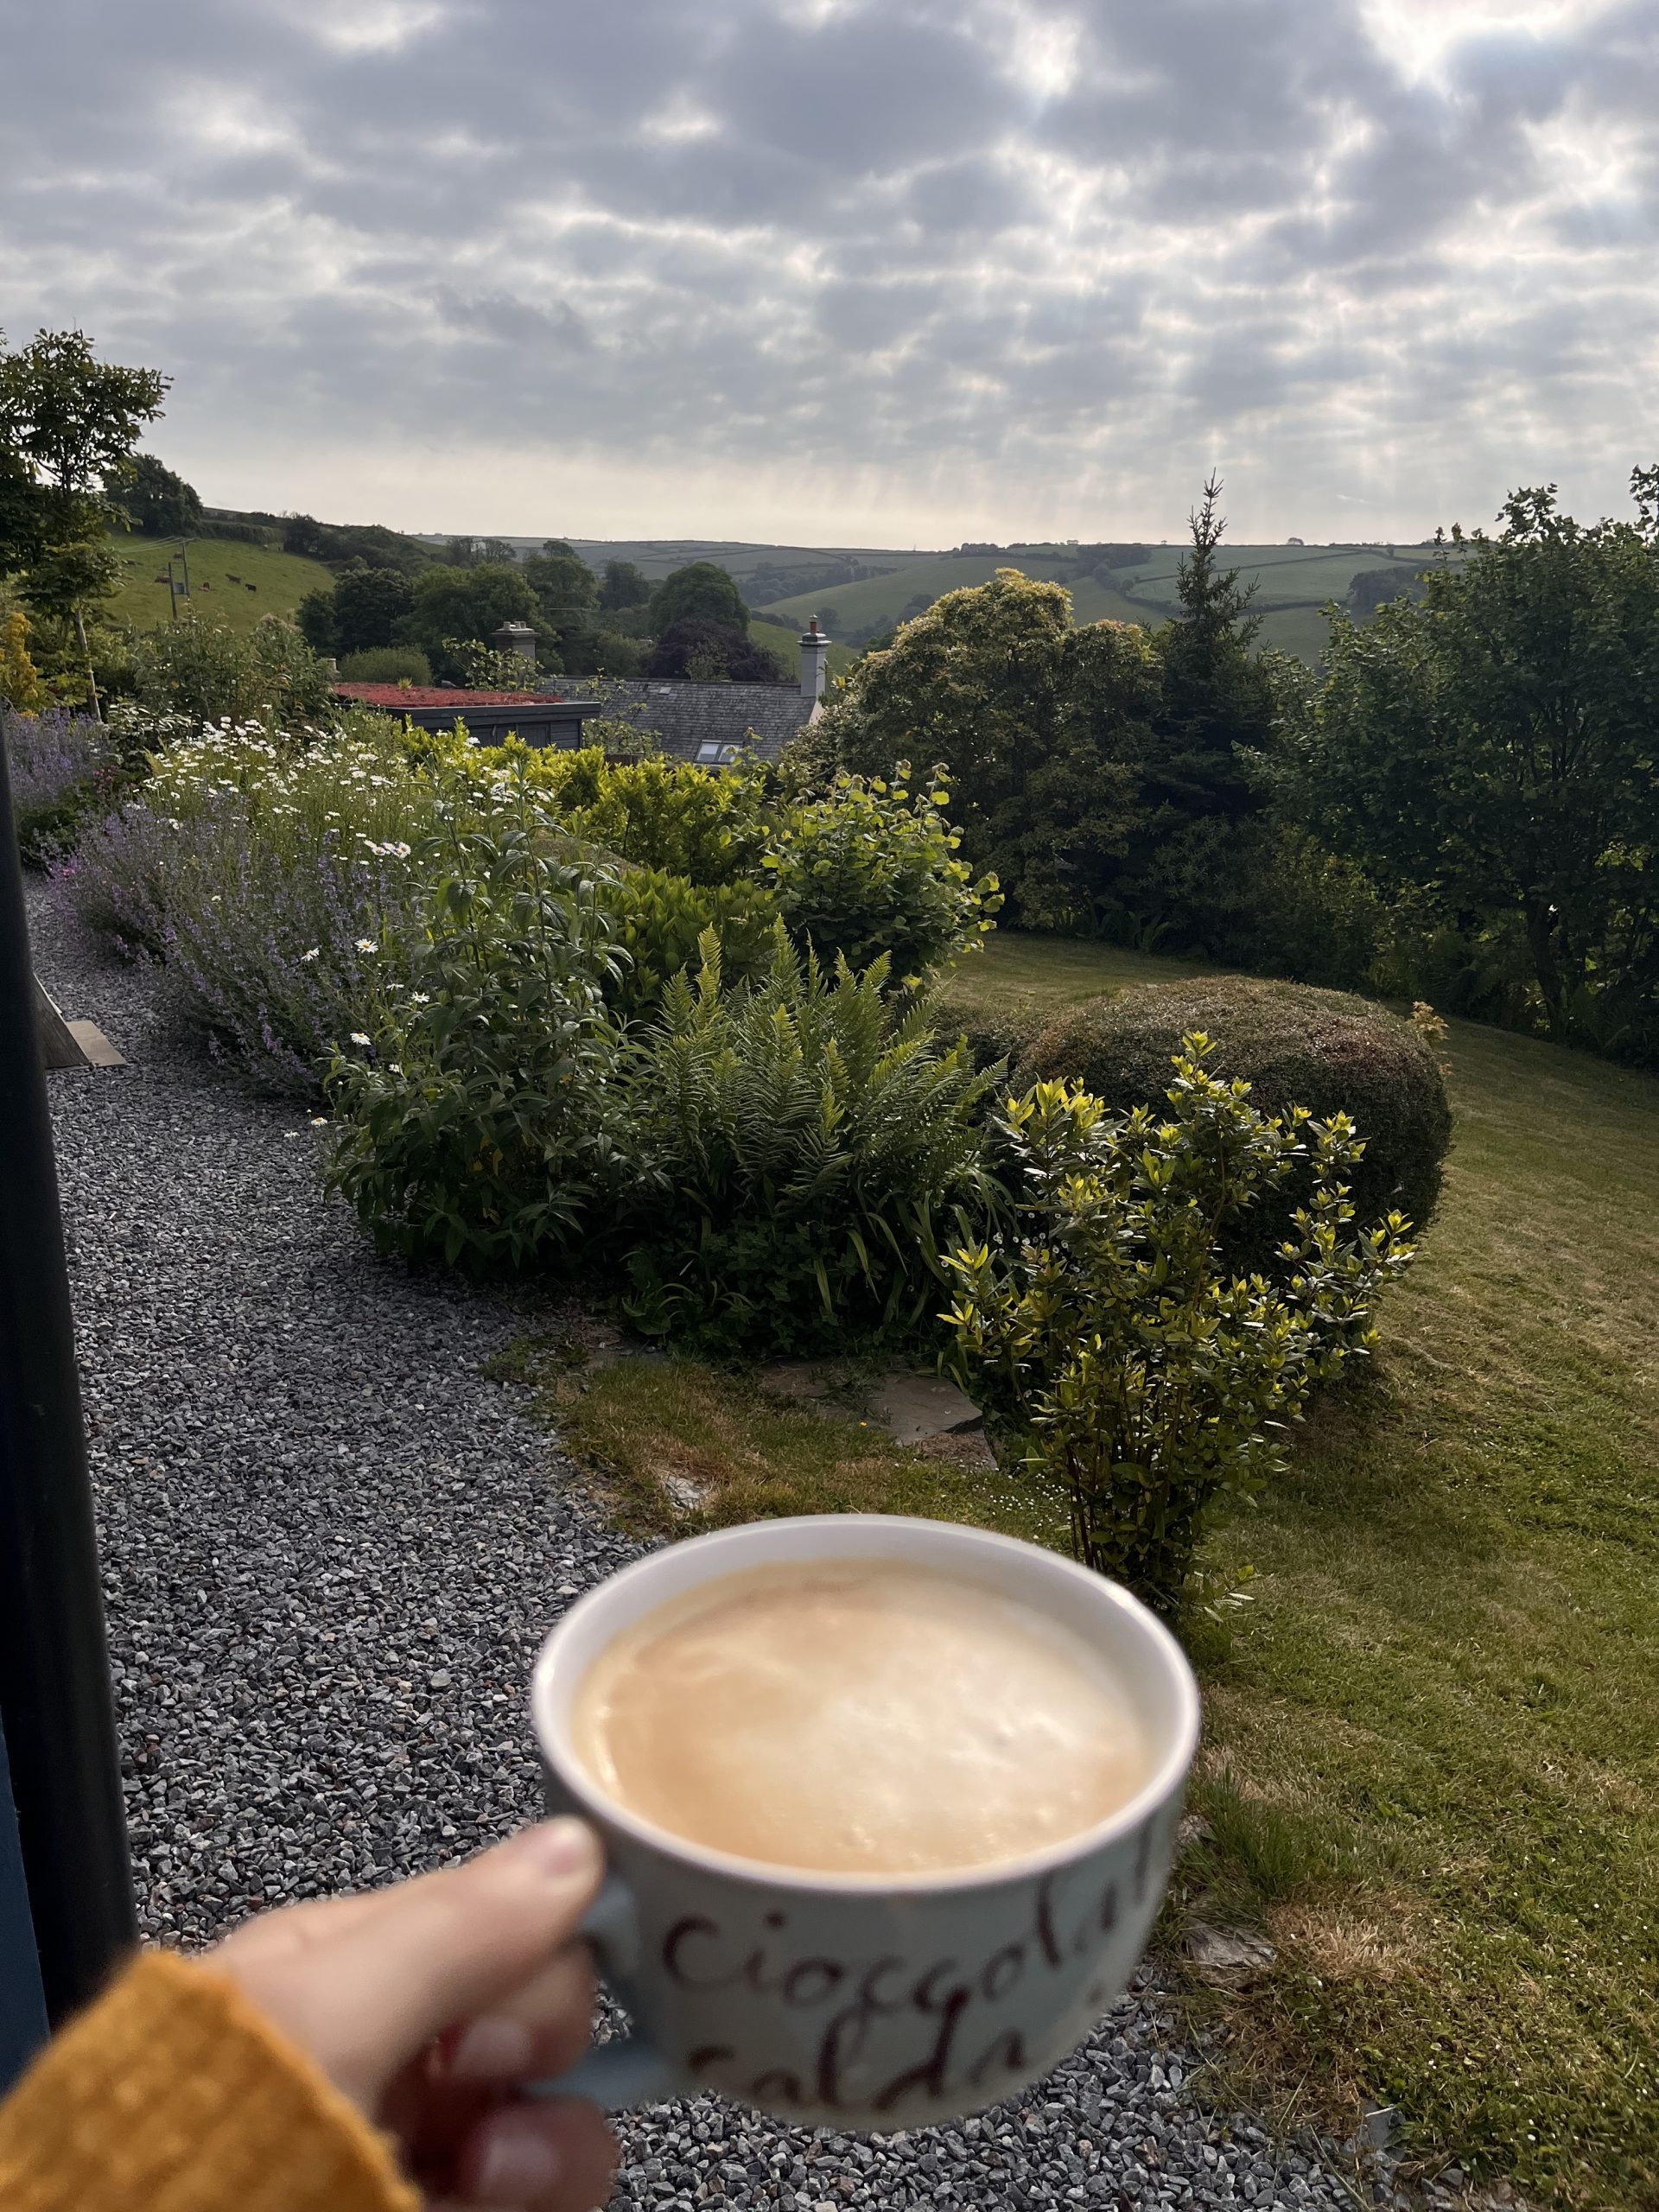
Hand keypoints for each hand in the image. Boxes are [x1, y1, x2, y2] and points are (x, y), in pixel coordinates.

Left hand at [210, 1819, 616, 2209]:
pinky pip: (543, 2194)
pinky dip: (536, 2200)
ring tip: (482, 2178)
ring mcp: (415, 2147)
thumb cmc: (207, 2157)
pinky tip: (478, 2208)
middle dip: (533, 2044)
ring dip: (547, 2144)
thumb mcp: (322, 2023)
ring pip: (554, 2109)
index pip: (492, 1911)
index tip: (507, 1999)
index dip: (530, 1945)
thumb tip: (575, 1845)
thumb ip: (452, 1931)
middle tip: (476, 2079)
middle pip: (536, 2011)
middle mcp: (385, 2054)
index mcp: (337, 1970)